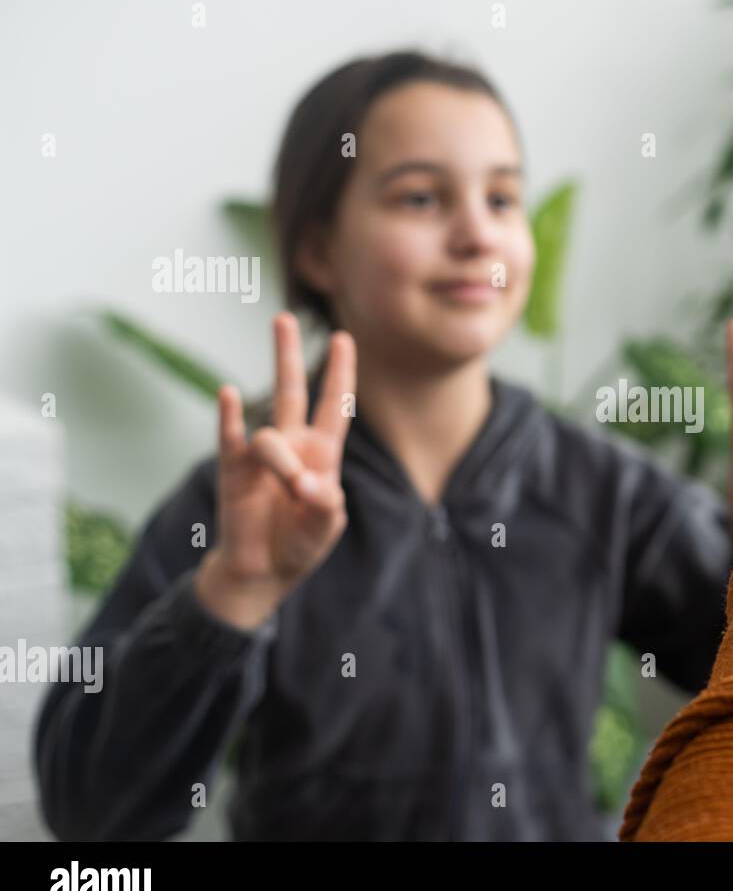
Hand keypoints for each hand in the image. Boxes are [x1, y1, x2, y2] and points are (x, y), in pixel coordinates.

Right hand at [195, 313, 356, 630]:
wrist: (262, 572)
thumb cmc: (300, 545)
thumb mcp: (325, 528)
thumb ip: (325, 506)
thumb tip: (307, 483)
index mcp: (322, 454)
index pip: (334, 406)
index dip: (340, 374)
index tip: (345, 338)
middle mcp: (291, 445)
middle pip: (291, 391)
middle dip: (287, 355)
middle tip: (282, 318)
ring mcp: (260, 456)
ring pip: (270, 437)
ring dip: (282, 464)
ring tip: (292, 493)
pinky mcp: (232, 470)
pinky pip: (231, 437)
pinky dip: (229, 416)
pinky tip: (228, 393)